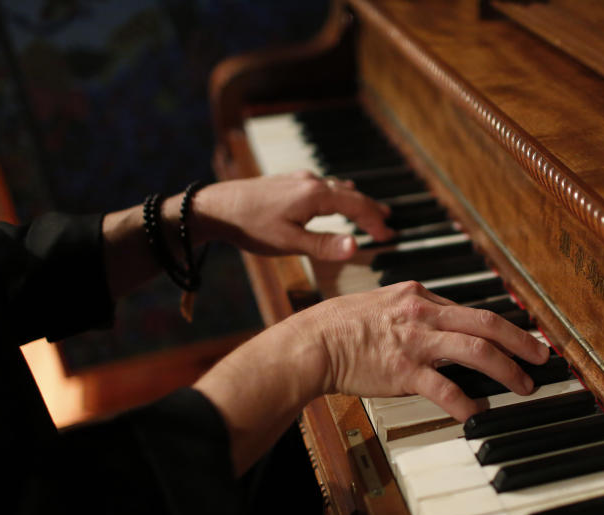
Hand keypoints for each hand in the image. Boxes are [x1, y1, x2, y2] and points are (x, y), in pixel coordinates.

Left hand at [194, 171, 393, 259]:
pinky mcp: (289, 182)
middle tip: (388, 225)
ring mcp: (299, 179)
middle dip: (371, 211)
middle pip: (351, 195)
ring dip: (357, 201)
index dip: (375, 223)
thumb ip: (324, 245)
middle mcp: (311, 181)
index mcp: (316, 195)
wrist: (215, 207)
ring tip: (373, 211)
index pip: (357, 206)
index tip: (388, 238)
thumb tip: (356, 247)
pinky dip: (340, 195)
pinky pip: (324, 186)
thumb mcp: (289, 242)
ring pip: (338, 189)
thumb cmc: (251, 226)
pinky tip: (338, 195)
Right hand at [289, 281, 550, 420]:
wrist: (314, 342)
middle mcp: (423, 313)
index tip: (519, 339)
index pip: (472, 310)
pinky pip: (446, 389)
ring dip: (508, 370)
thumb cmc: (341, 325)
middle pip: (487, 324)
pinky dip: (468, 404)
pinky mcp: (405, 371)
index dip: (502, 327)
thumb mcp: (382, 304)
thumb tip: (441, 325)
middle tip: (542, 357)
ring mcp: (416, 343)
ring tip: (524, 386)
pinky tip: (480, 414)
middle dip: (521, 342)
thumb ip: (414, 312)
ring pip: (477, 351)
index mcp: (419, 297)